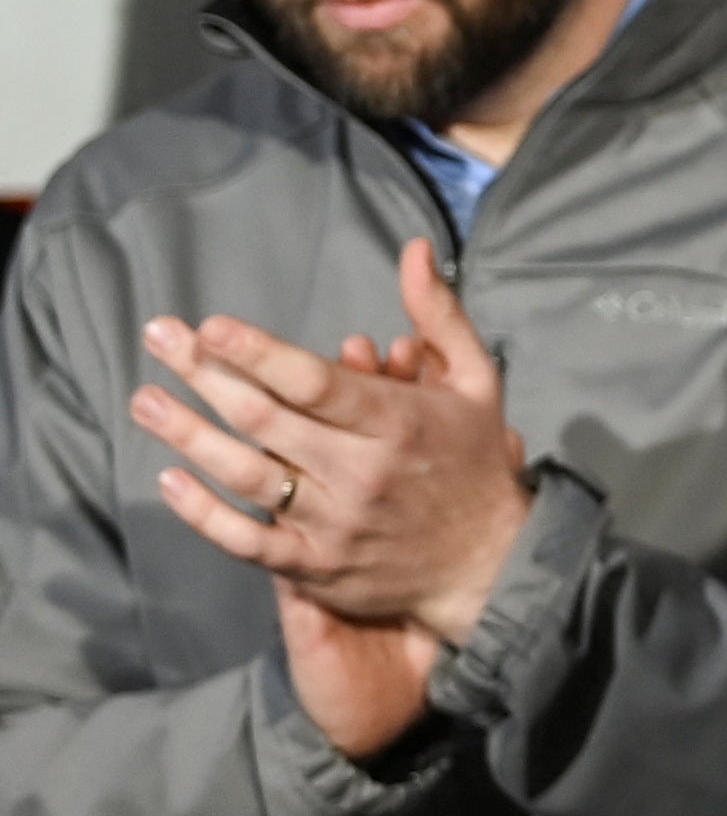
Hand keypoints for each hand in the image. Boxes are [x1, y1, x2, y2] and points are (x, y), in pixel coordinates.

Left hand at [136, 242, 533, 641]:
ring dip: (188, 435)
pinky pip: (248, 542)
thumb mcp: (477, 382)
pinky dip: (203, 513)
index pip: (315, 382)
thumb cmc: (475, 463)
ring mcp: (337, 523)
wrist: (493, 565)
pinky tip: (169, 479)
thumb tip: (415, 249)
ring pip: (248, 474)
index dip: (256, 352)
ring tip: (145, 400)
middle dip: (203, 373)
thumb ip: (439, 315)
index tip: (209, 325)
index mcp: (398, 424)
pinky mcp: (318, 565)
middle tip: (157, 337)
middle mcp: (362, 472)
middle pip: (265, 419)